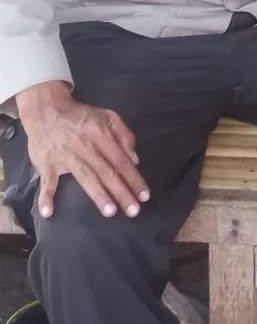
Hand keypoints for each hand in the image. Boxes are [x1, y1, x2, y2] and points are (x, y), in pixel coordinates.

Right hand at [15, 81, 149, 219]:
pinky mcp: (46, 163)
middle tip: (133, 211)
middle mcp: (86, 146)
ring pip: (85, 178)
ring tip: (110, 211)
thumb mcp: (108, 116)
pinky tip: (49, 212)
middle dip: (122, 192)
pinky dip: (46, 197)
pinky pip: (47, 182)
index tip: (144, 196)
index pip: (121, 161)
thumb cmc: (82, 117)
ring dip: (98, 195)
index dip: (134, 178)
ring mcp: (65, 156)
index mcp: (102, 135)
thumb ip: (124, 135)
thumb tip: (134, 159)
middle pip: (107, 172)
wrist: (47, 110)